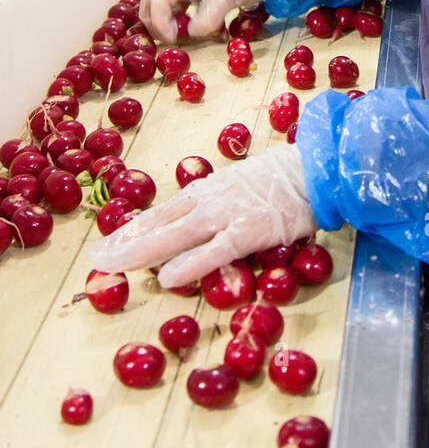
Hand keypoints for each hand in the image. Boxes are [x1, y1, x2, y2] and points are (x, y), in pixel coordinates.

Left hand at [87, 144, 316, 287]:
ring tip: (115, 268)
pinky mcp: (248, 230)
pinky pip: (215, 250)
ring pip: (176, 235)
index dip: (130, 232)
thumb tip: (192, 231)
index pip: (159, 214)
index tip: (105, 247)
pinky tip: (169, 277)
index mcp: (204, 192)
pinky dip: (191, 263)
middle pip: (158, 225)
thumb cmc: (280, 181)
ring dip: (143, 252)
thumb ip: (214, 208)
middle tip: (96, 261)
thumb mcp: (238, 187)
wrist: (315, 170)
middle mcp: (207, 201)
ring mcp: (226, 215)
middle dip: (125, 244)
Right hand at [139, 0, 267, 41]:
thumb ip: (206, 20)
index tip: (174, 38)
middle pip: (151, 2)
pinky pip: (188, 14)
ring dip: (173, 25)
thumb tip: (191, 34)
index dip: (160, 22)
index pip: (156, 0)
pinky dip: (195, 26)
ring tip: (189, 36)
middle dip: (155, 22)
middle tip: (171, 38)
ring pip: (168, 9)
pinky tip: (216, 34)